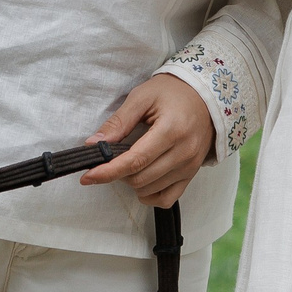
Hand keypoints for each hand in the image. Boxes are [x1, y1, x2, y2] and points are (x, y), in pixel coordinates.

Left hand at [78, 72, 214, 208]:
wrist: (204, 96)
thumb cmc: (171, 92)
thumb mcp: (142, 97)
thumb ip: (118, 121)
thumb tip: (93, 144)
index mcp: (172, 129)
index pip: (135, 160)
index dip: (109, 171)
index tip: (88, 176)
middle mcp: (184, 152)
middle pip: (141, 178)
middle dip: (118, 173)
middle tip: (112, 158)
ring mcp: (190, 166)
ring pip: (150, 190)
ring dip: (132, 182)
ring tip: (129, 162)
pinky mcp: (192, 175)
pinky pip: (167, 199)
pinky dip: (149, 195)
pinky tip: (142, 181)